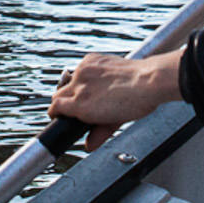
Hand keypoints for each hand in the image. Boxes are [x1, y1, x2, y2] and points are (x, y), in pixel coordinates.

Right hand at [49, 52, 172, 141]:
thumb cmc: (136, 102)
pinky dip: (86, 73)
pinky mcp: (92, 58)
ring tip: (93, 92)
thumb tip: (89, 144)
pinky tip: (99, 78)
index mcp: (81, 105)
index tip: (60, 114)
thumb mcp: (115, 123)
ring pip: (69, 80)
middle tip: (77, 106)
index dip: (56, 113)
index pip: (54, 107)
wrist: (149, 81)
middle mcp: (79, 85)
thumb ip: (98, 134)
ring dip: (76, 87)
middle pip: (58, 94)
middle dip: (64, 102)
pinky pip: (81, 67)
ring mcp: (85, 70)